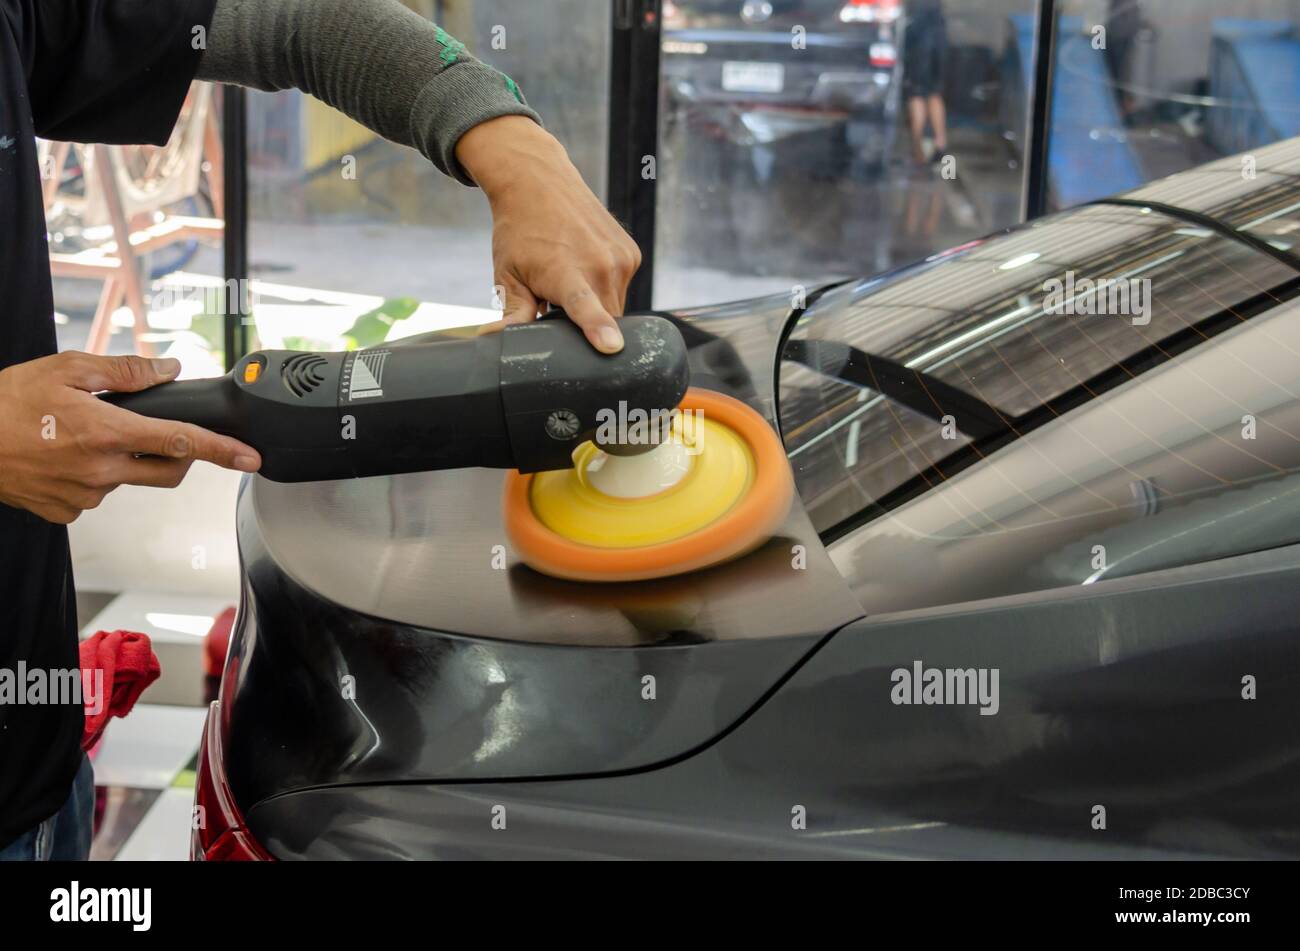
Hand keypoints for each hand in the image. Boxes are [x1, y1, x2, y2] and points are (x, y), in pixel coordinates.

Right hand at [0, 352, 260, 524]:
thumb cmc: (4, 402)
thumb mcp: (66, 369)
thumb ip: (125, 371)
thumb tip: (168, 369)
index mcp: (107, 433)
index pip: (181, 442)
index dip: (222, 450)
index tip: (250, 458)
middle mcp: (101, 470)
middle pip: (169, 471)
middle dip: (178, 455)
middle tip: (157, 433)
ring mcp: (84, 496)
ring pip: (130, 480)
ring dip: (124, 459)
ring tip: (79, 435)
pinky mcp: (66, 512)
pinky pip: (97, 494)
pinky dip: (93, 475)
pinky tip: (63, 456)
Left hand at [456, 116, 641, 352]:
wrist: (538, 181)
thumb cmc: (519, 230)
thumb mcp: (508, 275)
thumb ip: (513, 312)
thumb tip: (496, 339)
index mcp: (566, 273)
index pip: (587, 308)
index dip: (599, 329)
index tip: (611, 347)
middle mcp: (601, 265)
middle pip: (605, 322)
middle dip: (585, 325)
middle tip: (557, 303)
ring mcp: (622, 259)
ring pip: (616, 307)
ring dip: (598, 306)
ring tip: (572, 279)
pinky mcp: (632, 254)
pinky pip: (622, 287)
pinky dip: (606, 287)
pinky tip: (585, 268)